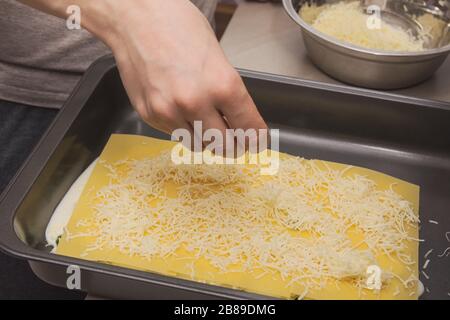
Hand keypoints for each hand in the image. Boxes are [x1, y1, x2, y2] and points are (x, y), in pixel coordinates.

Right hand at [98, 0, 266, 139]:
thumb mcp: (218, 57)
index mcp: (222, 85)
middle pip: (224, 146)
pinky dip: (183, 128)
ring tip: (206, 123)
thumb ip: (228, 92)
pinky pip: (175, 134)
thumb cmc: (178, 27)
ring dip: (207, 139)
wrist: (135, 18)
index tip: (256, 141)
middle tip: (235, 142)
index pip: (249, 128)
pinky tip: (181, 110)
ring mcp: (170, 111)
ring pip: (199, 145)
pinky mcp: (150, 115)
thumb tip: (237, 119)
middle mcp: (196, 103)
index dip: (256, 138)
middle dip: (233, 146)